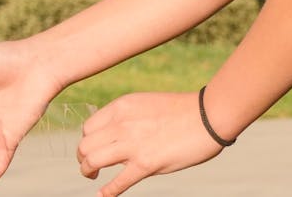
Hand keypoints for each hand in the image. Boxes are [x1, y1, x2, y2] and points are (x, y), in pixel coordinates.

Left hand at [77, 91, 223, 195]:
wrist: (208, 116)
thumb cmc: (181, 110)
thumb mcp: (144, 104)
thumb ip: (125, 117)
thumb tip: (112, 133)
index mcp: (120, 108)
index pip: (88, 128)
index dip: (87, 141)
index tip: (93, 149)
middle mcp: (121, 124)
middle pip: (85, 145)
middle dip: (83, 158)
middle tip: (90, 166)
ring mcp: (132, 144)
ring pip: (92, 161)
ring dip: (88, 172)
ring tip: (92, 176)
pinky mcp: (146, 164)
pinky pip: (118, 182)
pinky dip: (107, 192)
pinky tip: (102, 196)